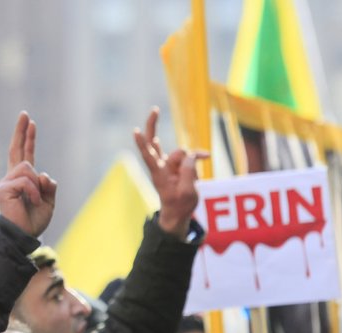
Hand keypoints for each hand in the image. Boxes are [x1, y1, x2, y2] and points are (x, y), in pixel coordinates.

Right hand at [0, 111, 57, 237]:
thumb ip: (48, 186)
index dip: (28, 138)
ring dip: (36, 186)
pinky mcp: (3, 188)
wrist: (24, 235)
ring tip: (34, 200)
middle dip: (21, 131)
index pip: (25, 154)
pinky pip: (25, 181)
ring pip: (28, 168)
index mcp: (23, 179)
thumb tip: (42, 174)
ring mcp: (6, 182)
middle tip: (25, 114)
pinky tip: (31, 201)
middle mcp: (12, 177)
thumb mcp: (49, 201)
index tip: (30, 122)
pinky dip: (33, 192)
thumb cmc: (34, 221)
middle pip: (16, 149)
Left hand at [133, 106, 208, 239]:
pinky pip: (186, 155)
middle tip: (154, 109)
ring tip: (198, 174)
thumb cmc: (180, 205)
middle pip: (153, 142)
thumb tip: (190, 154)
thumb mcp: (188, 192)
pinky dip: (195, 156)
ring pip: (180, 152)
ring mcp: (167, 164)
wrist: (178, 214)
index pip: (149, 156)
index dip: (143, 144)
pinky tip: (206, 156)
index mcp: (160, 174)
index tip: (135, 131)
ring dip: (192, 158)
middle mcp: (160, 166)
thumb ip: (189, 171)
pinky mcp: (174, 165)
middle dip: (152, 125)